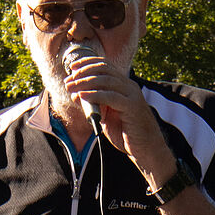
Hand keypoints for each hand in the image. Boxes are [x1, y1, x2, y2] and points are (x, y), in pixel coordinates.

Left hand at [64, 53, 173, 184]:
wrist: (146, 149)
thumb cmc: (126, 134)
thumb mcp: (107, 115)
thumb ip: (95, 104)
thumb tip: (77, 94)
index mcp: (124, 86)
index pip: (105, 66)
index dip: (87, 64)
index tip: (72, 69)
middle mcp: (129, 86)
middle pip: (103, 70)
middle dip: (83, 73)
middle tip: (68, 81)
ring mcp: (132, 95)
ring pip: (106, 81)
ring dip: (85, 83)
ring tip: (71, 87)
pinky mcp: (132, 106)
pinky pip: (110, 97)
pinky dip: (95, 95)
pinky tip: (82, 96)